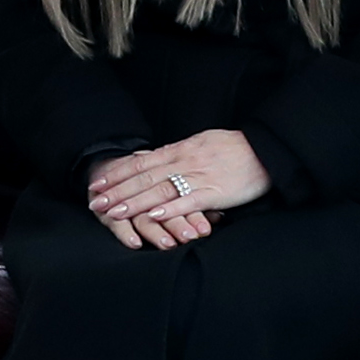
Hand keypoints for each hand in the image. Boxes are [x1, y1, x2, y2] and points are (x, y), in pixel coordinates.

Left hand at [86, 129, 267, 251]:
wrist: (265, 149)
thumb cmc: (232, 148)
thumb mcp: (198, 143)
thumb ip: (172, 152)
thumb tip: (145, 157)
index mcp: (180, 150)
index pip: (140, 162)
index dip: (117, 174)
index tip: (97, 185)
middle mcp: (184, 161)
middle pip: (144, 177)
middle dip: (118, 191)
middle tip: (95, 203)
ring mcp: (199, 177)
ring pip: (161, 189)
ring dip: (135, 202)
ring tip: (114, 212)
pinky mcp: (215, 192)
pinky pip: (188, 201)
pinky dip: (169, 209)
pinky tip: (152, 216)